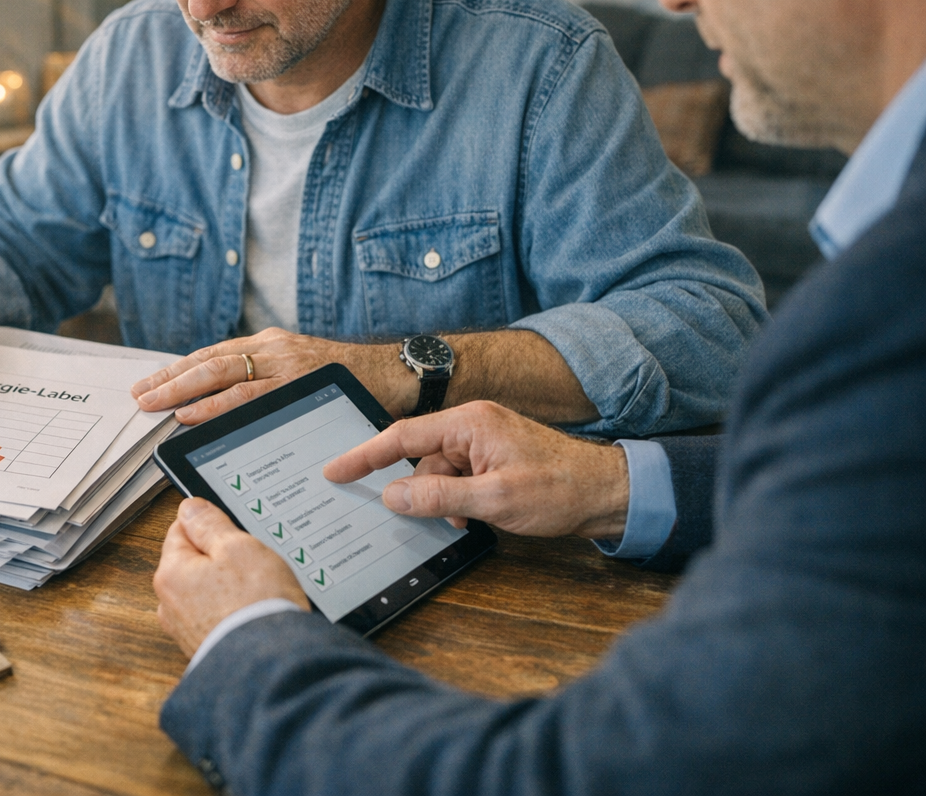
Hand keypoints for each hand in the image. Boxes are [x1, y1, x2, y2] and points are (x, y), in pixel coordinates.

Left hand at [131, 328, 411, 424]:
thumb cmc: (349, 381)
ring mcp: (284, 363)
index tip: (149, 383)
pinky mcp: (298, 381)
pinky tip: (192, 414)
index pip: (212, 356)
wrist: (397, 372)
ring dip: (183, 392)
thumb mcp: (301, 374)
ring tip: (155, 406)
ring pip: (222, 374)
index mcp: (270, 346)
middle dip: (169, 379)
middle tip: (140, 397)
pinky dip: (216, 405)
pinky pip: (248, 395)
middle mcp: (273, 349)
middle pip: (208, 362)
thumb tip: (224, 409)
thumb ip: (267, 384)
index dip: (177, 369)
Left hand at [153, 498, 309, 657]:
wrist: (271, 668)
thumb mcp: (238, 547)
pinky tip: (254, 615)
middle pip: (195, 562)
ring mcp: (186, 631)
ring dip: (229, 588)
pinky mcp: (205, 648)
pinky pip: (218, 617)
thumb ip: (210, 524)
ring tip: (257, 593)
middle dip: (222, 559)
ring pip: (208, 591)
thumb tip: (190, 507)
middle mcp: (170, 604)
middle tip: (252, 564)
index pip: (182, 529)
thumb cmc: (256, 606)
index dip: (212, 525)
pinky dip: (233, 613)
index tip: (233, 531)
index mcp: (171, 572)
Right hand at [323, 401, 629, 539]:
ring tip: (466, 520)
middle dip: (415, 488)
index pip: (401, 436)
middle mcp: (472, 424)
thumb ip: (440, 497)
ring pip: (437, 471)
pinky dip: (456, 500)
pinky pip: (456, 477)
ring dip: (441, 499)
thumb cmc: (560, 489)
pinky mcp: (492, 458)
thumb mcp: (494, 500)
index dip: (363, 456)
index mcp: (469, 422)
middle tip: (410, 515)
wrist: (609, 493)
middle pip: (418, 456)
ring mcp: (483, 441)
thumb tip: (393, 497)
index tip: (334, 471)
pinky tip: (471, 518)